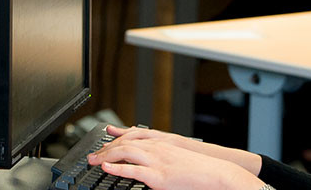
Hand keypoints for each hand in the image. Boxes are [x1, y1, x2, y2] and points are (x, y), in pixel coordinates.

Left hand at [89, 137, 265, 189]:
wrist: (218, 173)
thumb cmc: (203, 168)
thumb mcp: (181, 156)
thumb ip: (166, 156)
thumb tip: (155, 164)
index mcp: (164, 143)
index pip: (134, 135)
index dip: (117, 137)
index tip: (105, 139)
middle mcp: (158, 148)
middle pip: (125, 143)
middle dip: (106, 148)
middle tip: (92, 155)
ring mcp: (158, 161)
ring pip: (125, 153)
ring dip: (106, 156)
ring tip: (94, 161)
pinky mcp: (159, 176)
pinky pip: (133, 170)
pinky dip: (117, 168)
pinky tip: (106, 168)